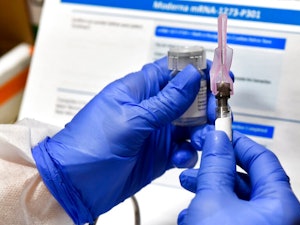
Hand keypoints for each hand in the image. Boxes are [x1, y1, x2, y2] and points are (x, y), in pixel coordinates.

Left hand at [32, 57, 207, 223]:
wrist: (74, 185)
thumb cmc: (89, 145)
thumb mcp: (131, 119)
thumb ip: (166, 100)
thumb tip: (192, 75)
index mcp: (139, 90)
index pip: (173, 70)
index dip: (198, 70)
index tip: (219, 77)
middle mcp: (150, 109)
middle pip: (189, 98)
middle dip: (205, 105)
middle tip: (214, 114)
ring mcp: (156, 132)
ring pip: (191, 125)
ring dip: (201, 131)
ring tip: (200, 140)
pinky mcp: (160, 154)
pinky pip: (185, 149)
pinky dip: (189, 153)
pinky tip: (180, 158)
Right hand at [178, 131, 299, 224]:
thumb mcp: (213, 201)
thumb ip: (216, 167)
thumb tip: (218, 141)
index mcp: (281, 205)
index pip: (263, 158)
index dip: (238, 142)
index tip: (220, 133)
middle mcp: (279, 217)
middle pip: (249, 179)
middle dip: (218, 168)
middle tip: (201, 156)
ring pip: (238, 199)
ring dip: (211, 189)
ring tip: (189, 184)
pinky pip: (234, 216)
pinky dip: (214, 210)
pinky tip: (193, 212)